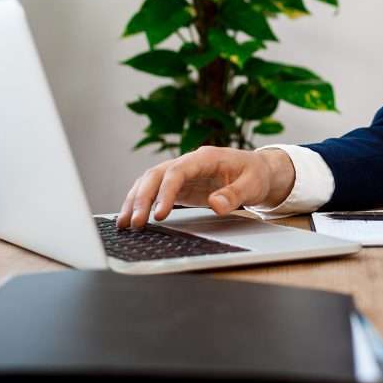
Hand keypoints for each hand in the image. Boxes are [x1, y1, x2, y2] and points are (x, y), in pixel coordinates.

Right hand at [116, 146, 295, 228]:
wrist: (259, 170)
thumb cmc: (256, 175)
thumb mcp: (253, 185)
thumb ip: (235, 194)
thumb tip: (216, 204)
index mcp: (205, 158)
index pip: (177, 171)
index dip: (166, 192)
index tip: (159, 214)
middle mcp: (188, 162)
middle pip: (156, 175)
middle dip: (142, 198)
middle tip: (135, 223)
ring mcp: (182, 173)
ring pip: (150, 181)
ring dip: (135, 200)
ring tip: (124, 224)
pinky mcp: (180, 185)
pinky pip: (154, 190)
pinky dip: (141, 202)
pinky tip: (131, 218)